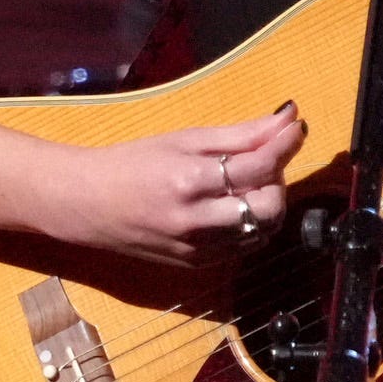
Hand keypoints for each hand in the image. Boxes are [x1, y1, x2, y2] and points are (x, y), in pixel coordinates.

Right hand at [57, 104, 305, 270]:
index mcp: (190, 181)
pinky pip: (243, 246)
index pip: (259, 166)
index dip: (285, 145)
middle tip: (262, 162)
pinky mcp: (197, 264)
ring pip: (262, 232)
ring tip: (246, 184)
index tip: (296, 127)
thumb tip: (287, 117)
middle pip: (270, 206)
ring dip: (267, 204)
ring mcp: (197, 248)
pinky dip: (249, 225)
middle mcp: (197, 220)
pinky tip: (231, 207)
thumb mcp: (183, 139)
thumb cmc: (132, 163)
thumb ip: (240, 133)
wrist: (86, 204)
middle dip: (278, 181)